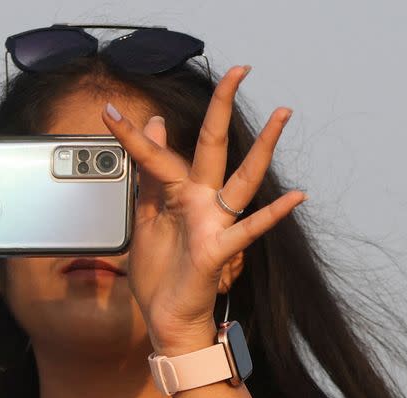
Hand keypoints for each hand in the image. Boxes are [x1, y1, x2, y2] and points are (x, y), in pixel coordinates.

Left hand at [102, 65, 306, 355]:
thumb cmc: (160, 273)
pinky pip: (248, 229)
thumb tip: (156, 129)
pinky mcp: (219, 250)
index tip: (110, 109)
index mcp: (178, 194)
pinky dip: (272, 215)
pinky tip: (295, 197)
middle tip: (238, 70)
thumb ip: (149, 177)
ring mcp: (213, 223)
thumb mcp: (145, 217)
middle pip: (213, 147)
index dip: (134, 133)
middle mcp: (201, 202)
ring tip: (283, 115)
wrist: (167, 318)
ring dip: (264, 148)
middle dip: (223, 107)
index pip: (158, 154)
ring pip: (242, 179)